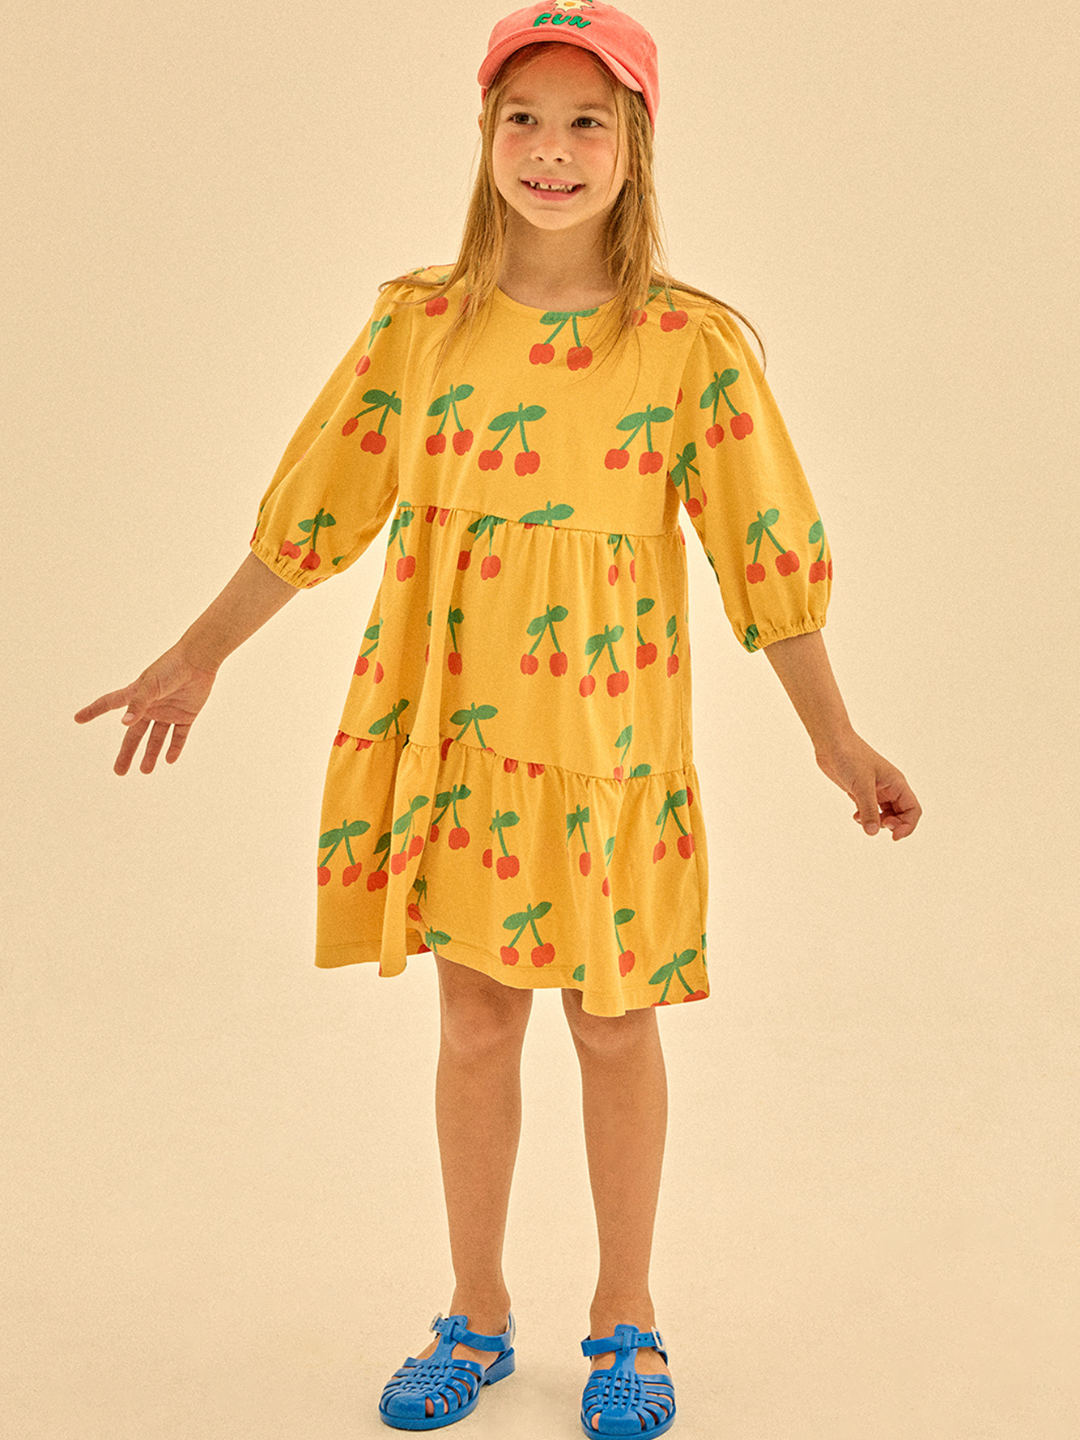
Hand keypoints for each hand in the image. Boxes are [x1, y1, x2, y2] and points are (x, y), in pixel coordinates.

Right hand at [75, 645, 218, 774]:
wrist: (199, 660)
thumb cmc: (171, 668)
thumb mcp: (150, 685)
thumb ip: (138, 704)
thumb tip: (124, 723)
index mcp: (136, 695)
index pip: (109, 703)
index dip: (93, 710)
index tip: (77, 719)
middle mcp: (150, 706)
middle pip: (135, 734)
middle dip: (127, 752)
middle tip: (119, 771)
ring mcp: (168, 711)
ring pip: (157, 738)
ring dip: (151, 754)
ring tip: (145, 771)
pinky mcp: (187, 714)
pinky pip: (179, 735)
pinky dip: (175, 748)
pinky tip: (169, 760)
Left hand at [814, 733, 921, 839]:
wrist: (832, 743)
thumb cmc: (850, 756)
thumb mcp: (861, 785)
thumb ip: (869, 809)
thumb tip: (873, 832)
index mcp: (896, 783)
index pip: (913, 809)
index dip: (908, 826)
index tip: (894, 836)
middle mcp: (889, 787)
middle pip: (901, 814)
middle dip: (892, 825)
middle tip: (878, 826)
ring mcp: (875, 790)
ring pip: (885, 814)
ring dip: (877, 823)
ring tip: (862, 820)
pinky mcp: (861, 791)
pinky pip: (870, 811)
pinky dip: (866, 818)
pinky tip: (855, 817)